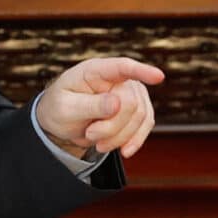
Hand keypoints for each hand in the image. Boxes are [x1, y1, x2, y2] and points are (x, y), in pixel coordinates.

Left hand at [36, 57, 164, 159]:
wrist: (62, 121)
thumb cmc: (59, 108)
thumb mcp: (66, 108)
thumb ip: (90, 105)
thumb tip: (117, 103)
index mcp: (95, 70)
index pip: (121, 67)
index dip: (140, 71)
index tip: (158, 76)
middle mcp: (117, 78)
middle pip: (130, 103)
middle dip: (111, 126)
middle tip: (90, 134)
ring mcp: (131, 92)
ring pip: (140, 117)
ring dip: (119, 136)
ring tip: (96, 140)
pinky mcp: (138, 109)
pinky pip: (145, 126)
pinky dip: (133, 140)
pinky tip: (124, 150)